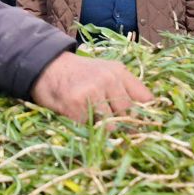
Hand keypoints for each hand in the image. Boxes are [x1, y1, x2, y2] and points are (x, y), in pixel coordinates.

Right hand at [31, 52, 152, 120]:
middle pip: (128, 114)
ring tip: (92, 119)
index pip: (145, 99)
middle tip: (110, 125)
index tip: (143, 126)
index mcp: (119, 72)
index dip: (146, 115)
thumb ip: (126, 89)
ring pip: (111, 124)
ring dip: (102, 127)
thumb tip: (147, 113)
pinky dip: (85, 127)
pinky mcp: (75, 104)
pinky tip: (77, 116)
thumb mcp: (106, 72)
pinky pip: (89, 127)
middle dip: (122, 124)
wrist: (46, 67)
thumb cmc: (78, 74)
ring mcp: (92, 91)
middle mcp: (108, 79)